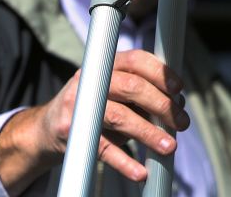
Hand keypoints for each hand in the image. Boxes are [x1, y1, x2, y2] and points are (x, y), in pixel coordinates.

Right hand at [0, 49, 188, 193]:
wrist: (48, 127)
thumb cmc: (95, 105)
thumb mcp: (114, 91)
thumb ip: (140, 94)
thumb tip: (176, 104)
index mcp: (105, 65)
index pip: (136, 59)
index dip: (160, 72)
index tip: (179, 88)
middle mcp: (91, 80)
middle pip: (132, 87)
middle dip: (162, 105)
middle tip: (182, 122)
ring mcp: (79, 106)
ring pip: (120, 117)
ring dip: (149, 133)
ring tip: (169, 146)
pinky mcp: (72, 134)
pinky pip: (103, 148)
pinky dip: (124, 162)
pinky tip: (141, 172)